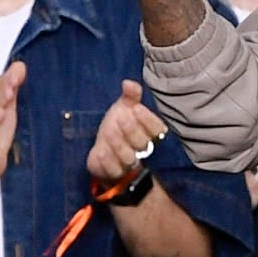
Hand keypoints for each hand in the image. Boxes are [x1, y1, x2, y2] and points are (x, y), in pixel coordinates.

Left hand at [85, 78, 164, 194]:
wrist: (103, 149)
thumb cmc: (118, 127)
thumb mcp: (123, 108)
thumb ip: (130, 97)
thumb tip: (128, 83)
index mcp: (149, 134)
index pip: (157, 130)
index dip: (148, 120)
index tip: (136, 108)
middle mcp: (142, 151)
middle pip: (142, 144)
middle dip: (132, 130)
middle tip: (121, 118)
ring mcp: (128, 164)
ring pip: (128, 158)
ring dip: (119, 144)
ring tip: (109, 131)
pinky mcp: (113, 173)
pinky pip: (113, 170)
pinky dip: (107, 161)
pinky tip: (101, 150)